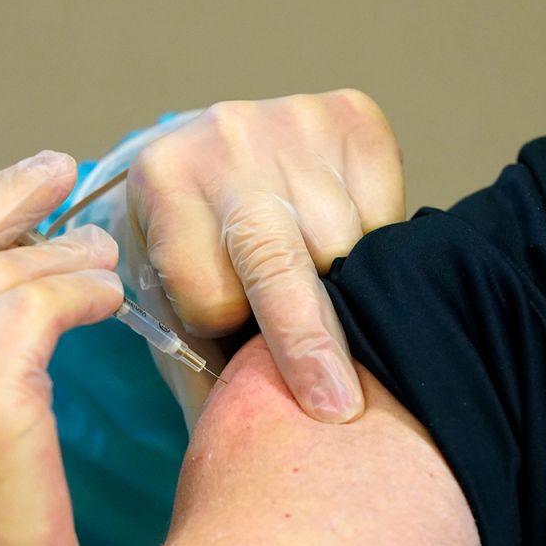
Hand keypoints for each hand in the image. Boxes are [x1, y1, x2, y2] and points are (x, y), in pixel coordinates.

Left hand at [127, 92, 404, 421]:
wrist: (208, 153)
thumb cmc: (189, 246)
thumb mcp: (163, 293)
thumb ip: (192, 353)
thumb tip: (243, 433)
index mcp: (160, 182)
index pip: (211, 292)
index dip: (223, 327)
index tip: (228, 329)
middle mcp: (223, 138)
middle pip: (280, 264)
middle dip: (309, 341)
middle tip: (337, 408)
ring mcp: (291, 118)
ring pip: (344, 244)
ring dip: (340, 284)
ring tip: (311, 275)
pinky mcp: (351, 113)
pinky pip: (385, 210)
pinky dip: (373, 240)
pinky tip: (337, 236)